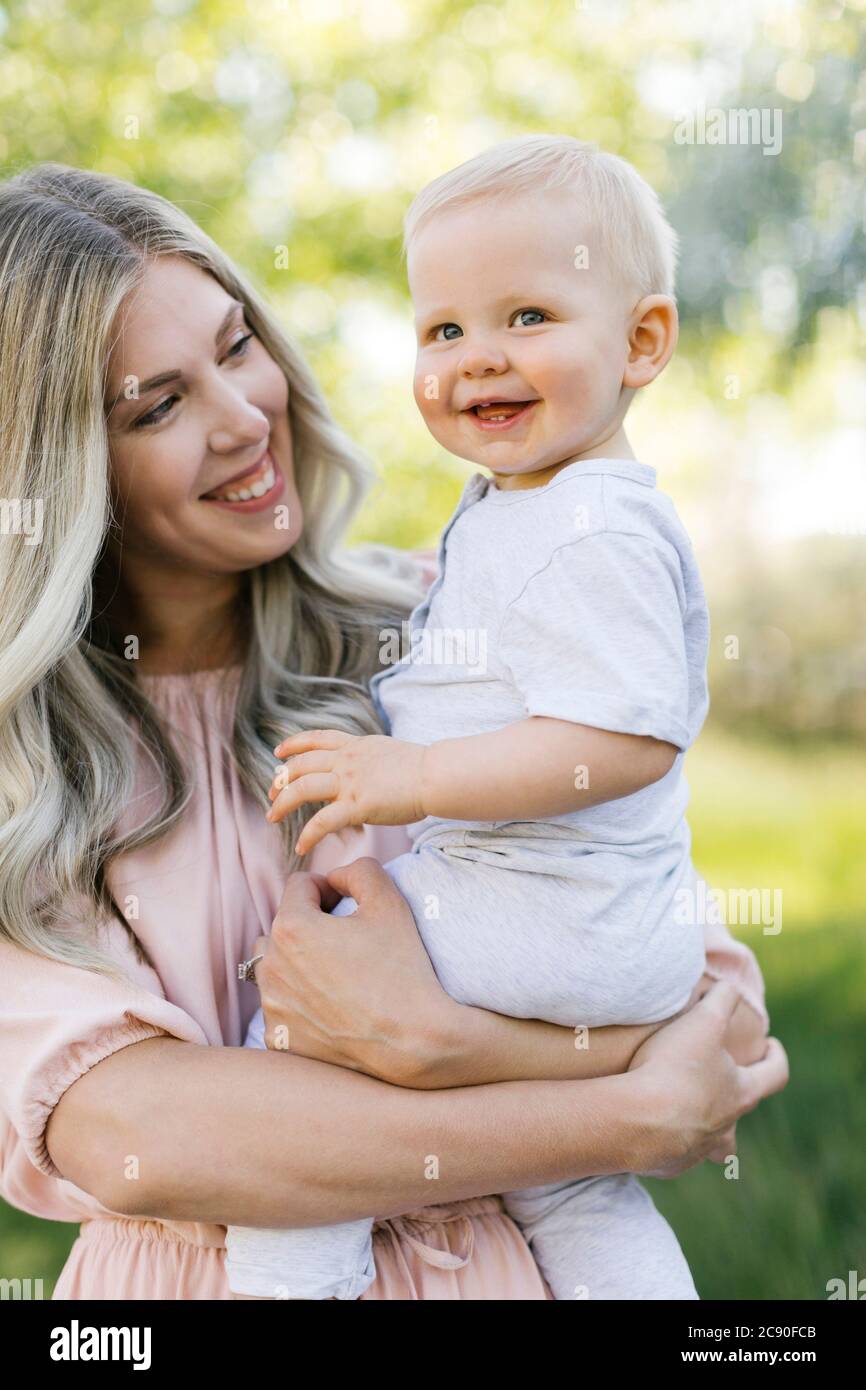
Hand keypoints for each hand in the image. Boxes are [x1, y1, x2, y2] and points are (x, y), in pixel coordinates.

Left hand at [251, 858, 460, 1085]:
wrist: (412, 1042)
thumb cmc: (402, 969)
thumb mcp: (390, 902)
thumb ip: (359, 871)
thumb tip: (337, 877)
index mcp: (291, 927)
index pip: (299, 886)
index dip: (329, 888)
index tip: (351, 907)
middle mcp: (270, 966)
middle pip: (283, 926)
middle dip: (310, 925)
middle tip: (348, 942)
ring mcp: (272, 1007)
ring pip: (274, 967)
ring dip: (297, 962)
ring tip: (335, 973)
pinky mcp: (279, 1039)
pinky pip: (280, 1007)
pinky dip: (299, 1002)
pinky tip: (331, 1007)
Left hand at [266, 729, 426, 854]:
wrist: (434, 776)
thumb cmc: (422, 768)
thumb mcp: (387, 751)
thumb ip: (368, 759)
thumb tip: (363, 771)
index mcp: (355, 745)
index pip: (316, 739)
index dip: (293, 745)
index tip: (279, 753)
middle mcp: (346, 760)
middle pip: (300, 765)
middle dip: (281, 779)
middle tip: (271, 794)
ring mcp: (349, 781)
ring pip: (302, 788)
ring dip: (282, 803)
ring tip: (272, 817)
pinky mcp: (356, 805)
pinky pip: (321, 821)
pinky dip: (307, 835)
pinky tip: (301, 846)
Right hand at [627, 980, 787, 1178]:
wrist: (635, 1121)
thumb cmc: (675, 1069)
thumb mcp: (704, 1020)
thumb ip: (723, 998)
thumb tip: (730, 987)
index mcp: (740, 1093)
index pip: (775, 1075)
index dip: (777, 1057)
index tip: (770, 1044)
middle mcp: (724, 1127)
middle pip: (741, 1118)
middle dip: (735, 1100)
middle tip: (721, 1082)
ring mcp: (696, 1149)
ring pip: (709, 1143)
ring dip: (702, 1128)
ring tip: (684, 1112)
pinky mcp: (667, 1163)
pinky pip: (672, 1152)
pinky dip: (665, 1139)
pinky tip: (648, 1125)